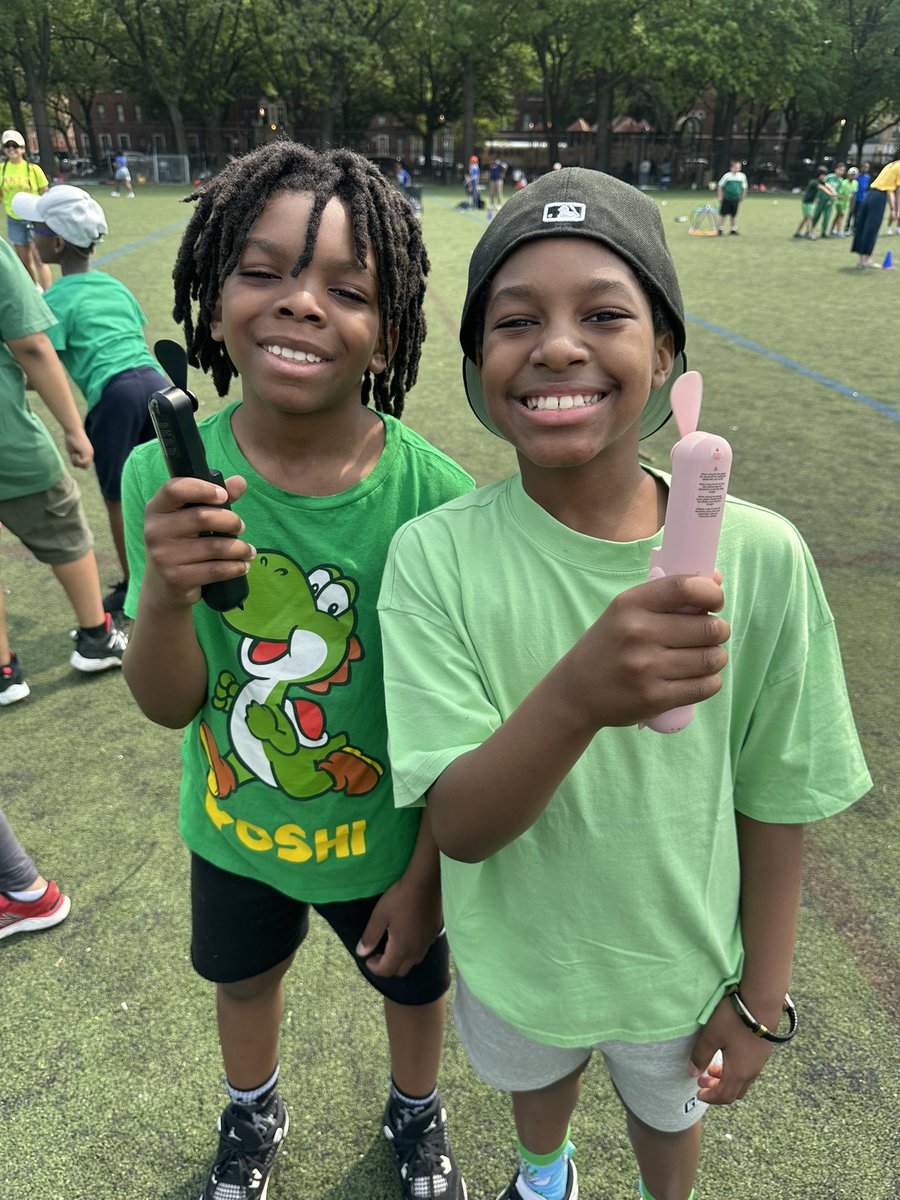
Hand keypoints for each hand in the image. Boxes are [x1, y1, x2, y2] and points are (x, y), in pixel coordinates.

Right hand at [64, 427, 93, 468]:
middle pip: (85, 467)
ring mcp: (90, 454)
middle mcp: (91, 454)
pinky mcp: (88, 453)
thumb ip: (76, 458)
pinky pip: (83, 463)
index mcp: (88, 453)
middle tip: (73, 455)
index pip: (84, 465)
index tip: (73, 455)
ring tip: (74, 454)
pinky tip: (75, 453)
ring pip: (84, 466)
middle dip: (77, 463)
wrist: (73, 431)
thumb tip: (76, 466)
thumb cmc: (71, 439)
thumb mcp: (72, 451)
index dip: (77, 462)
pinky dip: (77, 460)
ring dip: (77, 462)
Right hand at [141, 474, 253, 609]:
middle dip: (231, 521)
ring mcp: (163, 556)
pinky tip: (243, 566)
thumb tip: (240, 482)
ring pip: (214, 547)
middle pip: (202, 517)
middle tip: (241, 527)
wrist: (163, 586)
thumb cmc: (183, 544)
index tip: (223, 496)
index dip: (202, 489)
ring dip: (240, 548)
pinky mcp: (176, 578)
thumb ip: (216, 498)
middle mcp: (155, 531)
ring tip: (248, 550)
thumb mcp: (192, 518)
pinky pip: (216, 570)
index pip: (175, 489)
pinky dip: (235, 567)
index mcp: (157, 508)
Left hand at [355, 870, 442, 977]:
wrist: (426, 883)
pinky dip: (412, 950)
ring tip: (392, 945)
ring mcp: (428, 943)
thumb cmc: (400, 898)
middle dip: (387, 966)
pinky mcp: (435, 933)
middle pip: (401, 970)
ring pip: (413, 962)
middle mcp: (416, 951)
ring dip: (401, 959)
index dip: (374, 967)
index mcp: (401, 949)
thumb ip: (370, 936)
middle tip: (378, 953)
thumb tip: (361, 953)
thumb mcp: (379, 916)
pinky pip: (422, 950)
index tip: (368, 958)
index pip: (386, 970)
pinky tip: (408, 935)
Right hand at [559, 573, 729, 729]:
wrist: (577, 691)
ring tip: (708, 656)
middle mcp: (638, 633)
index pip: (685, 588)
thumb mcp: (625, 612)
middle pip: (708, 628)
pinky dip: (711, 681)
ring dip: (717, 657)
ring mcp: (646, 668)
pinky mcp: (654, 698)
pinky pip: (705, 687)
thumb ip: (667, 595)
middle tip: (712, 634)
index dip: (711, 592)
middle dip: (719, 630)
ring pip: (711, 659)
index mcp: (630, 605)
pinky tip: (702, 677)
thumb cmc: (609, 645)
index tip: (715, 602)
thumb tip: (716, 580)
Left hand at [689, 994, 774, 1104]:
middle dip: (718, 1090)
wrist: (762, 1001)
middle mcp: (752, 1071)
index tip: (698, 1094)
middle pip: (736, 1091)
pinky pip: (749, 1069)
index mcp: (739, 1072)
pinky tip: (728, 1054)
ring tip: (713, 1068)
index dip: (710, 1097)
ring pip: (743, 1080)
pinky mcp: (764, 1049)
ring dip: (727, 1079)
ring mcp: (760, 1061)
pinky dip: (736, 1070)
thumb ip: (701, 1055)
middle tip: (703, 1080)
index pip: (725, 1096)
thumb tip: (693, 1072)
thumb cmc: (734, 1019)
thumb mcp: (711, 1035)